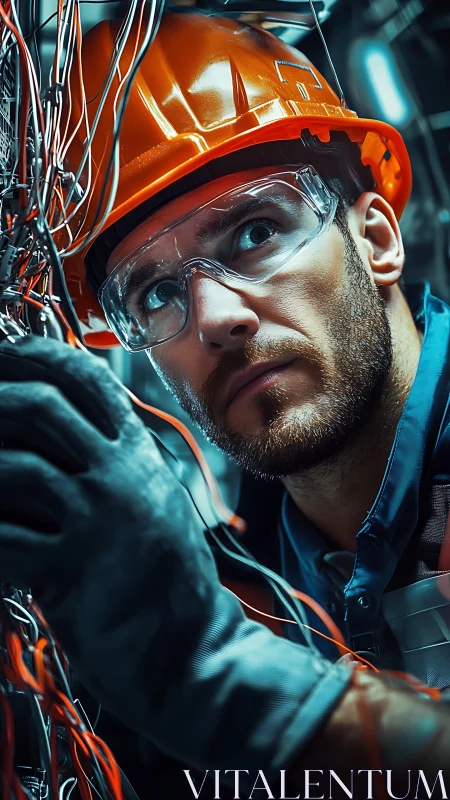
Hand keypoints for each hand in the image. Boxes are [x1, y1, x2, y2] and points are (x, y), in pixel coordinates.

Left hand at [0, 335, 349, 785]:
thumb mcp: (155, 502)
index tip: (6, 356)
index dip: (39, 358)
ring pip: (18, 466)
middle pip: (45, 407)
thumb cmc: (171, 582)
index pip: (89, 381)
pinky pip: (5, 536)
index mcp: (141, 457)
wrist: (194, 651)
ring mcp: (100, 521)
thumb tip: (61, 433)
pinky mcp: (75, 570)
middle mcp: (122, 478)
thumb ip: (117, 463)